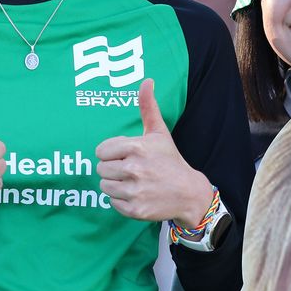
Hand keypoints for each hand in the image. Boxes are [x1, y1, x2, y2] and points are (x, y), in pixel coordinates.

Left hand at [95, 79, 209, 225]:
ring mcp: (135, 191)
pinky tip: (136, 194)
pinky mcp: (135, 209)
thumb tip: (146, 80)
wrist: (189, 193)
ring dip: (115, 185)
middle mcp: (135, 169)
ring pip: (104, 186)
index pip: (101, 151)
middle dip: (112, 169)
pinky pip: (112, 203)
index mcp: (137, 148)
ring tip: (132, 182)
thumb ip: (148, 107)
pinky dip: (121, 201)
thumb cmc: (170, 160)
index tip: (124, 156)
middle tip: (130, 170)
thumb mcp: (159, 133)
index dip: (111, 153)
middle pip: (101, 169)